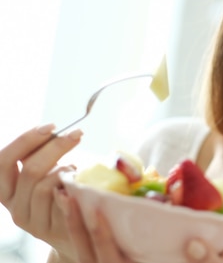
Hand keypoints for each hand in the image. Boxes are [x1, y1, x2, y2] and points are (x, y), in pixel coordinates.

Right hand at [0, 124, 82, 260]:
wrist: (73, 231)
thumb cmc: (60, 194)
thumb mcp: (44, 173)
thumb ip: (41, 156)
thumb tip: (52, 129)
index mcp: (6, 189)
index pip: (3, 161)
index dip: (26, 140)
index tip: (51, 126)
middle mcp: (13, 207)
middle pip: (30, 170)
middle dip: (56, 146)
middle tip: (77, 134)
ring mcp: (31, 221)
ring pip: (45, 186)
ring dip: (66, 169)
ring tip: (75, 167)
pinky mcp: (51, 230)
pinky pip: (61, 201)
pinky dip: (72, 185)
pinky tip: (79, 181)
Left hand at [57, 191, 222, 262]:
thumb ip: (210, 261)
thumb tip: (195, 244)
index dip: (103, 238)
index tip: (97, 210)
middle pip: (93, 260)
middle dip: (78, 229)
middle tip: (68, 197)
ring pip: (91, 257)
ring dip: (76, 229)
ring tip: (67, 199)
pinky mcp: (132, 260)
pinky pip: (99, 250)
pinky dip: (86, 231)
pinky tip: (82, 207)